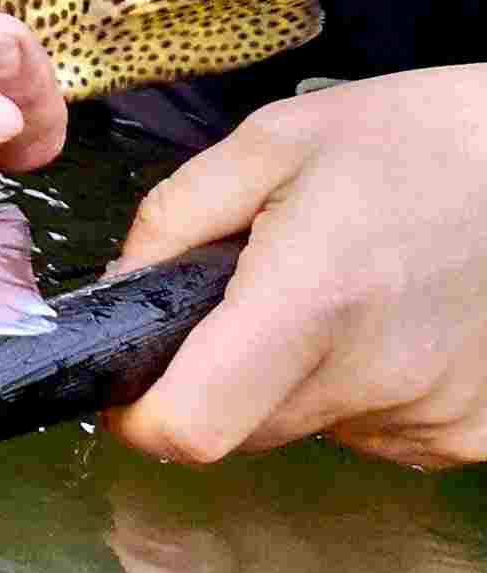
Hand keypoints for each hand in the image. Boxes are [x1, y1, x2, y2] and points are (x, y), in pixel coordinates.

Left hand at [105, 66, 486, 468]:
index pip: (194, 426)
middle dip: (218, 375)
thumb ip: (175, 217)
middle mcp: (373, 380)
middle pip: (244, 427)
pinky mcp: (473, 435)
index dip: (141, 417)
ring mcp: (432, 420)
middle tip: (251, 296)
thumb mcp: (273, 141)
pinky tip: (393, 318)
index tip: (129, 385)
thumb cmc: (414, 137)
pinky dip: (364, 386)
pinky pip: (379, 430)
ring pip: (311, 426)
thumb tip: (121, 289)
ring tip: (343, 289)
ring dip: (297, 375)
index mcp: (311, 303)